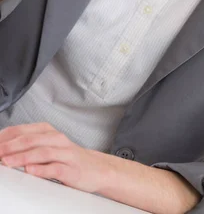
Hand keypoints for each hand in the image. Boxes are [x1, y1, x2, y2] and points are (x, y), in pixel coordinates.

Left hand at [0, 122, 116, 192]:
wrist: (96, 168)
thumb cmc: (68, 158)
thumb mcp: (48, 147)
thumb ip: (28, 146)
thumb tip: (4, 149)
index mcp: (49, 132)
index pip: (23, 130)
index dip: (6, 137)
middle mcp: (57, 139)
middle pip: (31, 139)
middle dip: (10, 146)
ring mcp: (65, 153)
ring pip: (42, 152)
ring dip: (22, 157)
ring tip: (7, 162)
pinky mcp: (72, 169)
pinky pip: (56, 168)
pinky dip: (42, 169)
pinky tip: (30, 171)